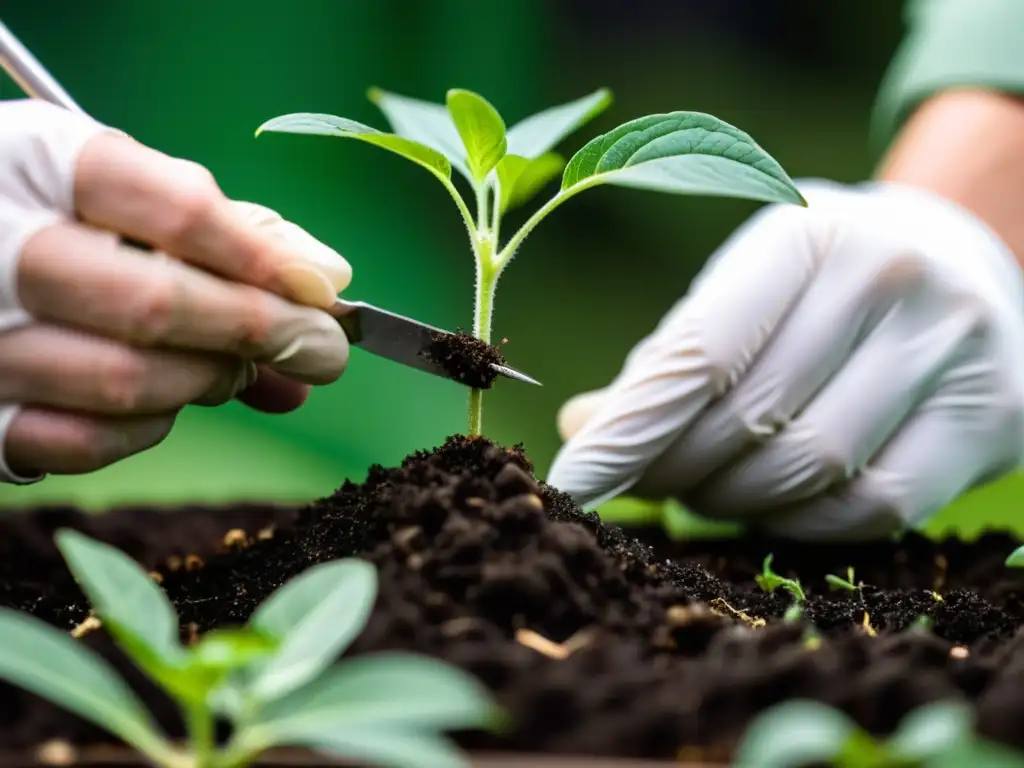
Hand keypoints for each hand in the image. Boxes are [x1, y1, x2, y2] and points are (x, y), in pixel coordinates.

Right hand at [0, 100, 350, 482]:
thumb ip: (225, 234)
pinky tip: (168, 404)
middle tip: (321, 350)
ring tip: (239, 368)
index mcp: (39, 163)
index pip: (175, 208)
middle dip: (259, 332)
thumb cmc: (56, 219)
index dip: (264, 259)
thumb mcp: (124, 193)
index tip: (324, 288)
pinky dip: (149, 428)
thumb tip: (326, 286)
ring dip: (211, 382)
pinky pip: (85, 441)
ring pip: (128, 381)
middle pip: (158, 303)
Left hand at [547, 181, 1023, 539]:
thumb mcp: (742, 286)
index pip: (699, 354)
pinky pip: (872, 507)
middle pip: (749, 417)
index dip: (627, 431)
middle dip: (671, 468)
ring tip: (698, 489)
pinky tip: (768, 506)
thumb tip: (580, 431)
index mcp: (806, 232)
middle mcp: (889, 277)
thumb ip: (667, 358)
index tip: (568, 482)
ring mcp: (952, 346)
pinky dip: (801, 521)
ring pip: (808, 467)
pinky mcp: (994, 415)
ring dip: (730, 499)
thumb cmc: (820, 281)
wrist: (963, 265)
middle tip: (638, 480)